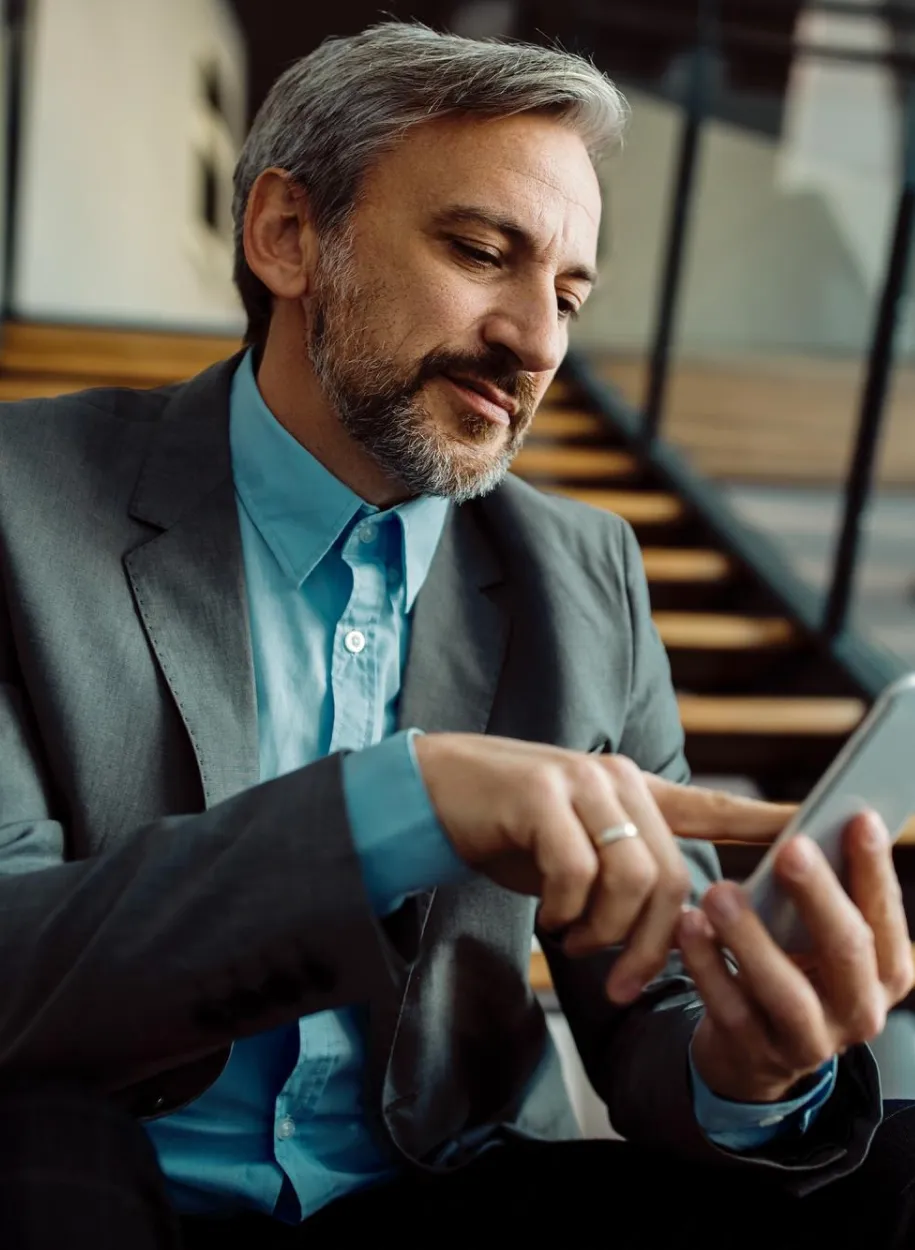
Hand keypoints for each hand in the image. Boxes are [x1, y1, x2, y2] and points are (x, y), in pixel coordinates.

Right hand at [414, 734, 791, 1001]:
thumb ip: (617, 875)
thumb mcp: (571, 852)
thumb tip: (655, 934)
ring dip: (605, 932)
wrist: (431, 792)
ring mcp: (579, 782)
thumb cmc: (505, 828)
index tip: (803, 829)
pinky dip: (566, 912)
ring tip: (572, 942)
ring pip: (632, 877)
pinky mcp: (541, 794)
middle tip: (618, 981)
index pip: (708, 806)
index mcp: (630, 790)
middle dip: (652, 945)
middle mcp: (616, 779)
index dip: (758, 821)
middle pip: (672, 875)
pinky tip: (548, 919)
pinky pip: (577, 872)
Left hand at [679, 812, 914, 1103]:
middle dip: (819, 896)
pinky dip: (707, 965)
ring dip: (752, 938)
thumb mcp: (817, 936)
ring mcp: (809, 1041)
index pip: (885, 915)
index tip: (858, 817)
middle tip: (790, 849)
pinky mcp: (755, 1055)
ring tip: (719, 892)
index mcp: (885, 970)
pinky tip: (688, 926)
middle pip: (847, 950)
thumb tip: (819, 818)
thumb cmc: (791, 965)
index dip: (874, 868)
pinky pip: (729, 1009)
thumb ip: (823, 891)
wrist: (753, 1051)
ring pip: (786, 991)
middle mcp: (860, 1010)